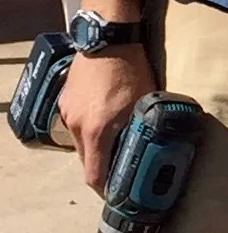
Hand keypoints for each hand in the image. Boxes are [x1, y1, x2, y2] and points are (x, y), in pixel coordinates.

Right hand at [56, 45, 155, 195]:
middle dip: (104, 165)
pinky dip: (90, 128)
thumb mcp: (144, 103)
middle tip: (124, 165)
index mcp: (96, 131)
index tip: (119, 192)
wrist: (107, 40)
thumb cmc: (131, 69)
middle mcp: (76, 126)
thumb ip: (143, 129)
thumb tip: (157, 148)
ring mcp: (68, 112)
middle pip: (87, 159)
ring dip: (97, 145)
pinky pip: (76, 123)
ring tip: (117, 139)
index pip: (93, 175)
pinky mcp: (65, 100)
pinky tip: (107, 117)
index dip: (106, 188)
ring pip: (81, 141)